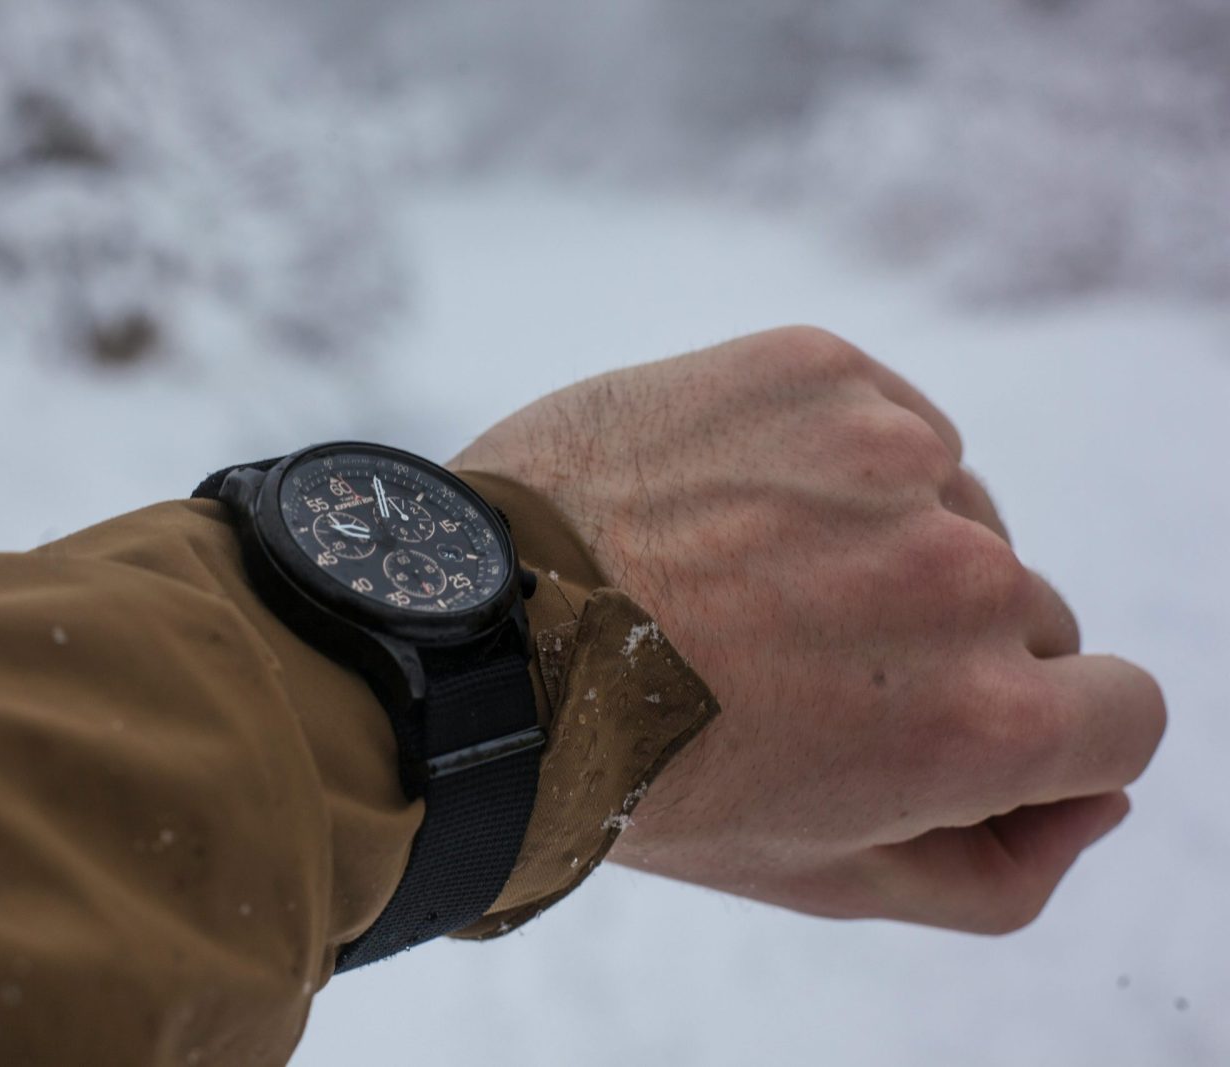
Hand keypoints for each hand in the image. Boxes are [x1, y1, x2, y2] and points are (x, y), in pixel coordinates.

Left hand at [453, 326, 1165, 932]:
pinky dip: (828, 464)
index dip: (1043, 729)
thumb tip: (1088, 798)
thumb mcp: (820, 875)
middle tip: (794, 661)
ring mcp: (891, 458)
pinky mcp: (819, 372)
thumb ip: (994, 866)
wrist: (482, 638)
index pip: (1121, 714)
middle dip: (935, 643)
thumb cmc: (639, 769)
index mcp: (975, 720)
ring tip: (738, 581)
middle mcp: (959, 577)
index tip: (948, 719)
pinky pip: (885, 424)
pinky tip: (730, 507)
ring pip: (950, 508)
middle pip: (1025, 611)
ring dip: (876, 543)